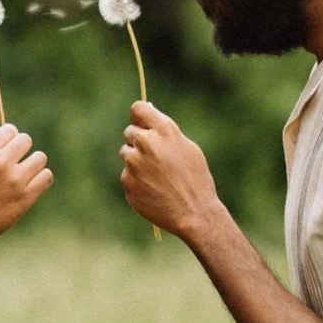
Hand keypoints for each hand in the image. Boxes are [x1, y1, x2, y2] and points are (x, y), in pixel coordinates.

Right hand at [0, 124, 51, 248]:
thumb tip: (8, 143)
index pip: (10, 130)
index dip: (8, 139)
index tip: (5, 150)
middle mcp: (0, 162)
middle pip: (26, 140)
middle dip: (21, 149)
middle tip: (14, 162)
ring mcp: (15, 180)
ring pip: (40, 158)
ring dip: (33, 164)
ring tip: (22, 174)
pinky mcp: (25, 197)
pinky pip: (46, 177)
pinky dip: (41, 178)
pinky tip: (30, 184)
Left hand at [119, 101, 219, 242]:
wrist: (193, 213)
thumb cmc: (195, 179)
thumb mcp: (187, 148)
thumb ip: (165, 133)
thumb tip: (148, 121)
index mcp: (164, 130)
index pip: (138, 109)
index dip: (139, 116)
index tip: (141, 122)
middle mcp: (146, 143)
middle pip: (129, 132)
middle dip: (138, 141)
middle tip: (154, 156)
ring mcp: (133, 162)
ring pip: (126, 154)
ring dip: (136, 161)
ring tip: (157, 176)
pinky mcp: (127, 181)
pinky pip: (127, 175)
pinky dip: (136, 180)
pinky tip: (153, 190)